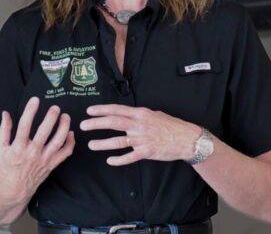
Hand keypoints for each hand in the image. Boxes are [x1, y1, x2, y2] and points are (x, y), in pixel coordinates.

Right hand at [0, 96, 74, 203]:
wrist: (15, 190)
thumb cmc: (6, 167)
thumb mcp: (0, 149)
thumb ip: (4, 130)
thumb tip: (5, 113)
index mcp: (18, 148)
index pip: (24, 125)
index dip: (30, 111)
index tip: (35, 99)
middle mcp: (32, 153)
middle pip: (44, 132)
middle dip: (51, 117)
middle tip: (55, 107)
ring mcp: (44, 159)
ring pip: (58, 141)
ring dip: (64, 127)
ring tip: (66, 116)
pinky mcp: (52, 165)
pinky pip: (65, 153)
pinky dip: (70, 142)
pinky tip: (70, 132)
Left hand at [80, 104, 200, 165]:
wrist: (187, 139)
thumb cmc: (171, 125)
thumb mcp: (154, 114)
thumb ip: (139, 115)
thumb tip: (126, 114)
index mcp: (141, 114)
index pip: (117, 110)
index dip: (102, 110)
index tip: (89, 111)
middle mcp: (140, 125)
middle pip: (114, 123)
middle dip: (96, 124)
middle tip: (83, 125)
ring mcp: (142, 139)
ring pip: (118, 141)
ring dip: (103, 143)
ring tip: (91, 145)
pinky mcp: (147, 152)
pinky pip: (129, 157)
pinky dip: (118, 160)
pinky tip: (109, 161)